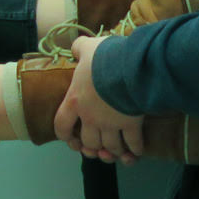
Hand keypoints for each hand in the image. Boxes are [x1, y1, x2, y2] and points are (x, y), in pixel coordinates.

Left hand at [54, 35, 144, 163]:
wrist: (130, 65)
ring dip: (113, 151)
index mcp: (75, 101)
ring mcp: (112, 124)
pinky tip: (136, 150)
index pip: (61, 126)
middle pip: (89, 142)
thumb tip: (76, 49)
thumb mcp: (87, 47)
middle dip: (93, 147)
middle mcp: (91, 117)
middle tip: (97, 148)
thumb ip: (79, 48)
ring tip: (117, 150)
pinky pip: (133, 143)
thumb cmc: (105, 57)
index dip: (65, 136)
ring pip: (110, 146)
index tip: (71, 140)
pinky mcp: (132, 125)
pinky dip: (135, 150)